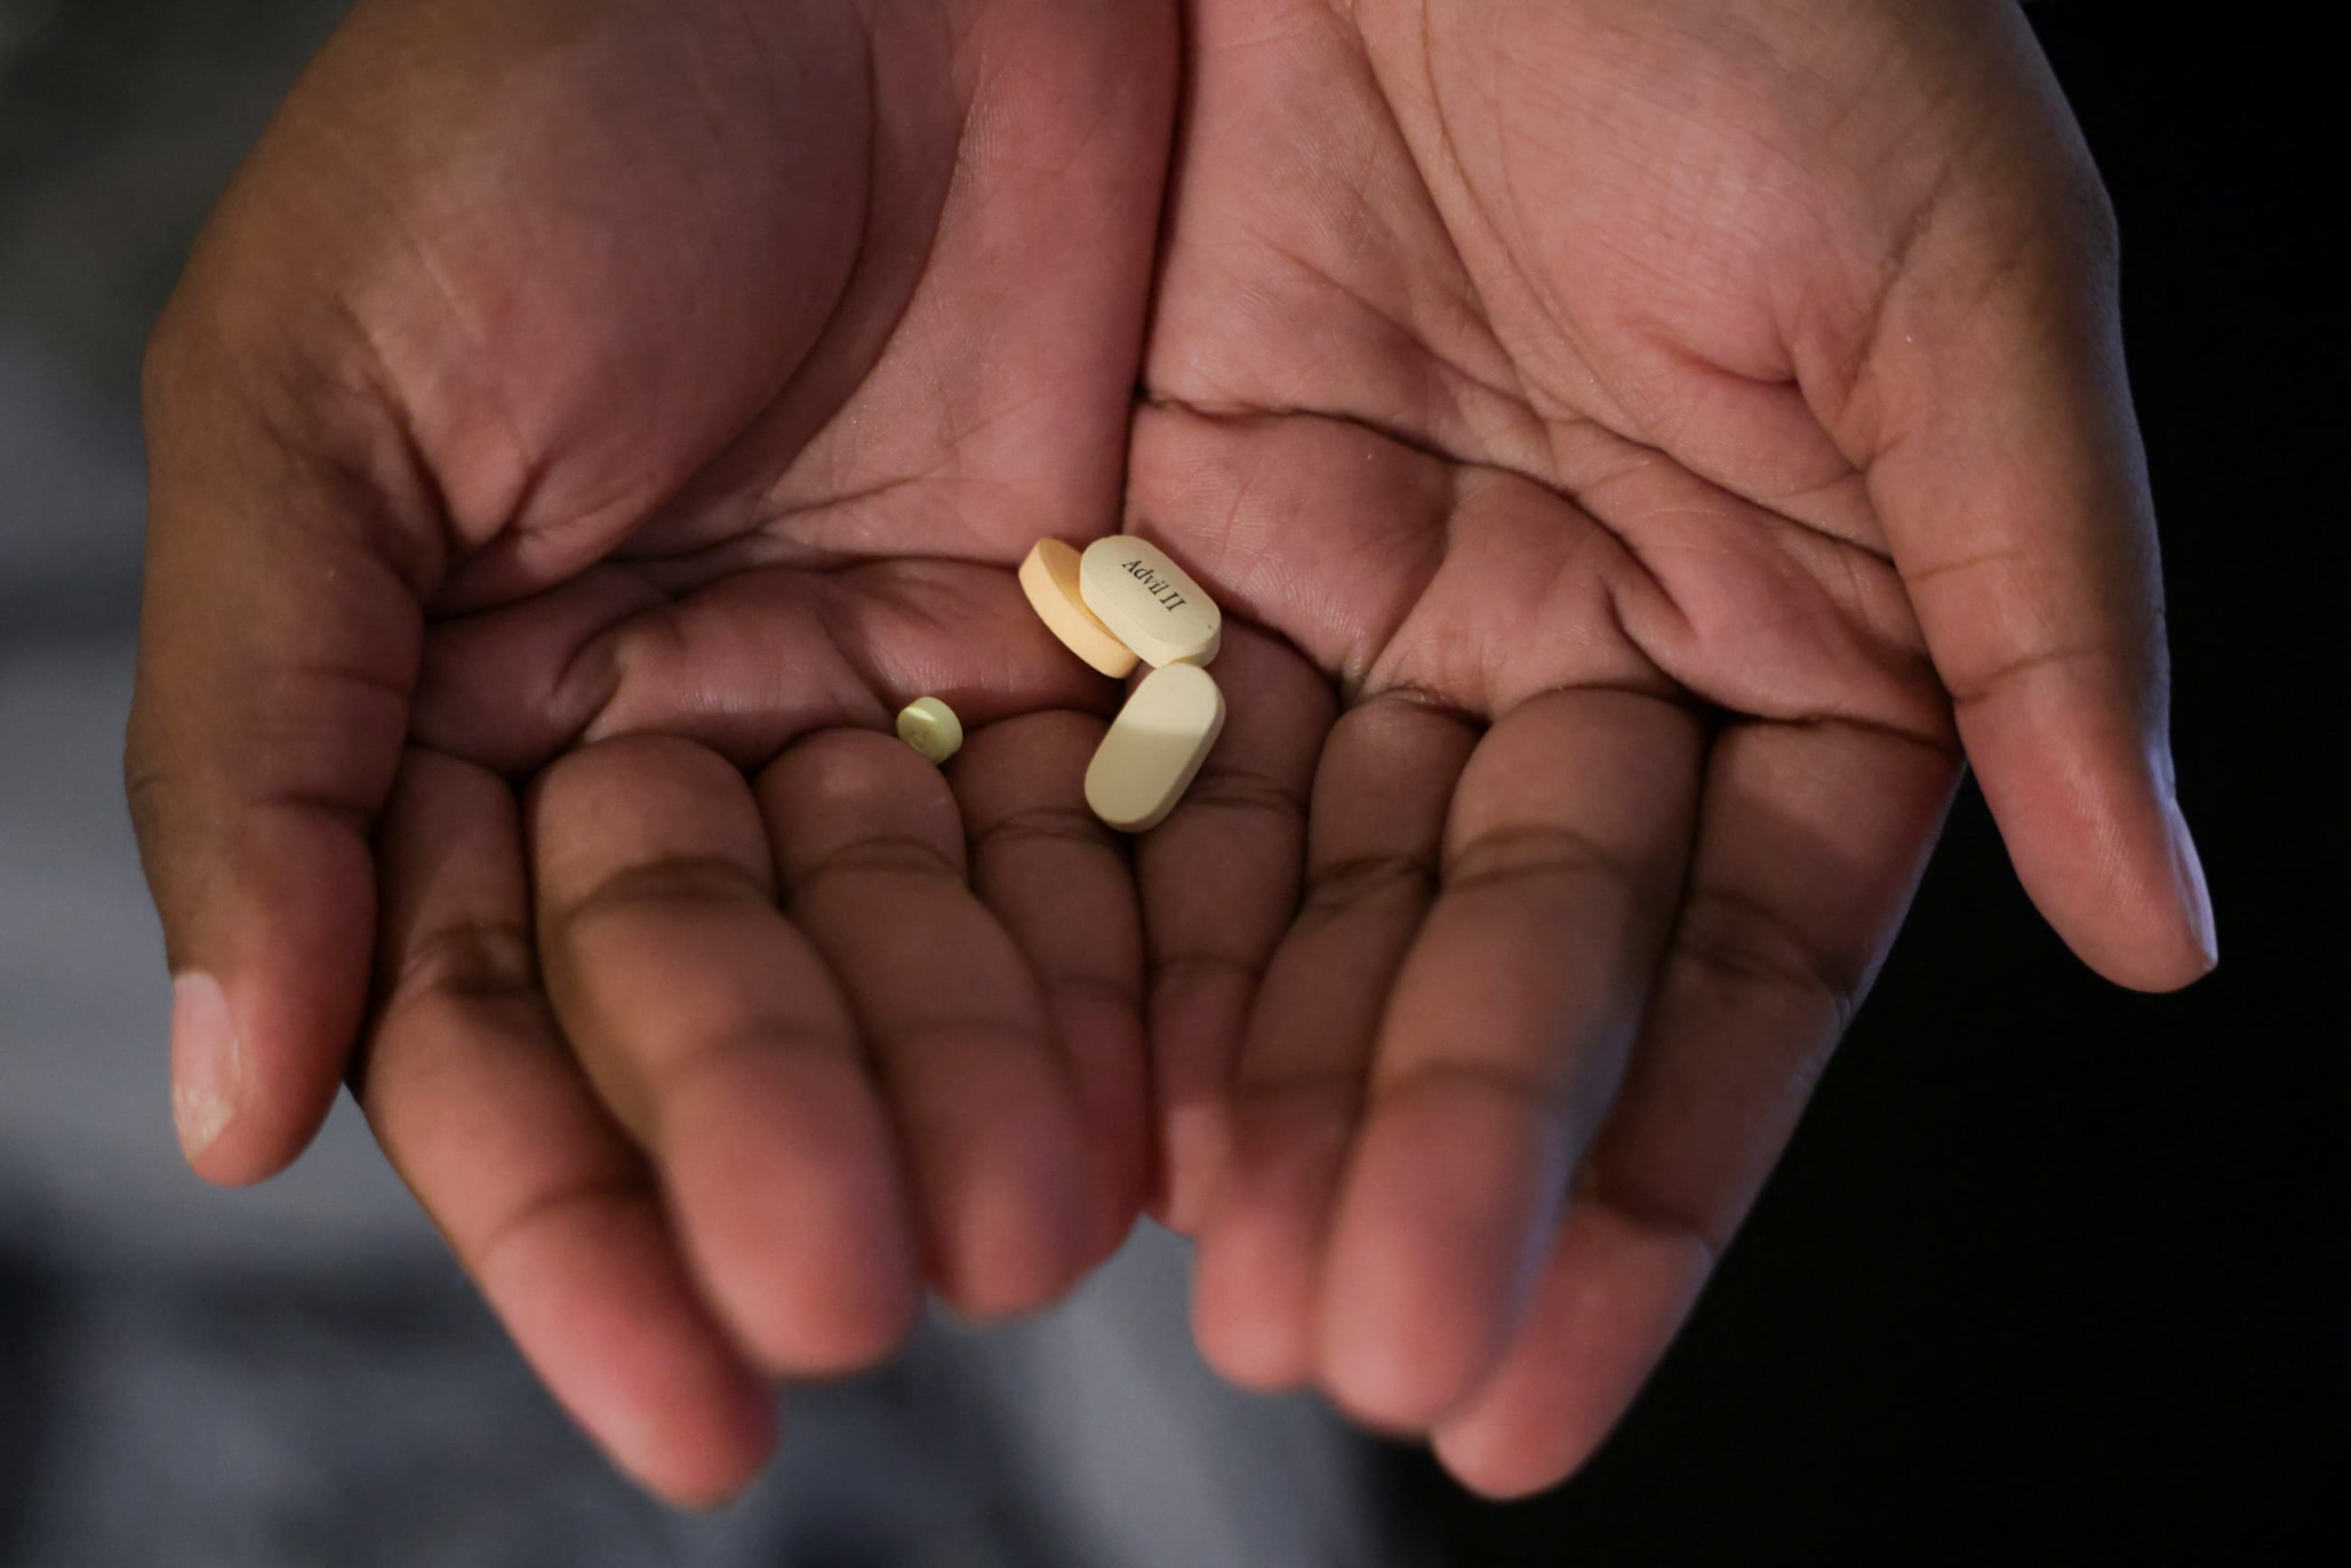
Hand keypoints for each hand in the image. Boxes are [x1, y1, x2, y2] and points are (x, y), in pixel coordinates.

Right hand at [127, 0, 1173, 1502]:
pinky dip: (1131, 968)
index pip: (506, 1022)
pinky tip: (1165, 1100)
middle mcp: (694, 744)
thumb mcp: (330, 397)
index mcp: (474, 717)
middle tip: (861, 1293)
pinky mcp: (1097, 640)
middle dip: (787, 1155)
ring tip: (1034, 1228)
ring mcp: (902, 701)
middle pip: (736, 1015)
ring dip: (974, 1100)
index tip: (682, 1400)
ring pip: (934, 959)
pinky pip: (1115, 842)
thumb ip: (268, 739)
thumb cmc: (550, 105)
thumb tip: (230, 1103)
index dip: (577, 1217)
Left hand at [1130, 0, 2214, 1494]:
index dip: (1650, 1182)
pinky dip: (1127, 925)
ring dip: (1274, 1097)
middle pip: (1505, 968)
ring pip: (1319, 903)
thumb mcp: (1952, 281)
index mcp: (1791, 638)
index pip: (1728, 972)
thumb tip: (2162, 926)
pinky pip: (1147, 764)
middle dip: (1442, 1169)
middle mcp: (1576, 661)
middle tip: (1366, 1364)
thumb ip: (2041, 603)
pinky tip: (1091, 1083)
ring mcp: (1373, 612)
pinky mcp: (1182, 536)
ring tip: (1227, 1292)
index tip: (1551, 1379)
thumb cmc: (1758, 2)